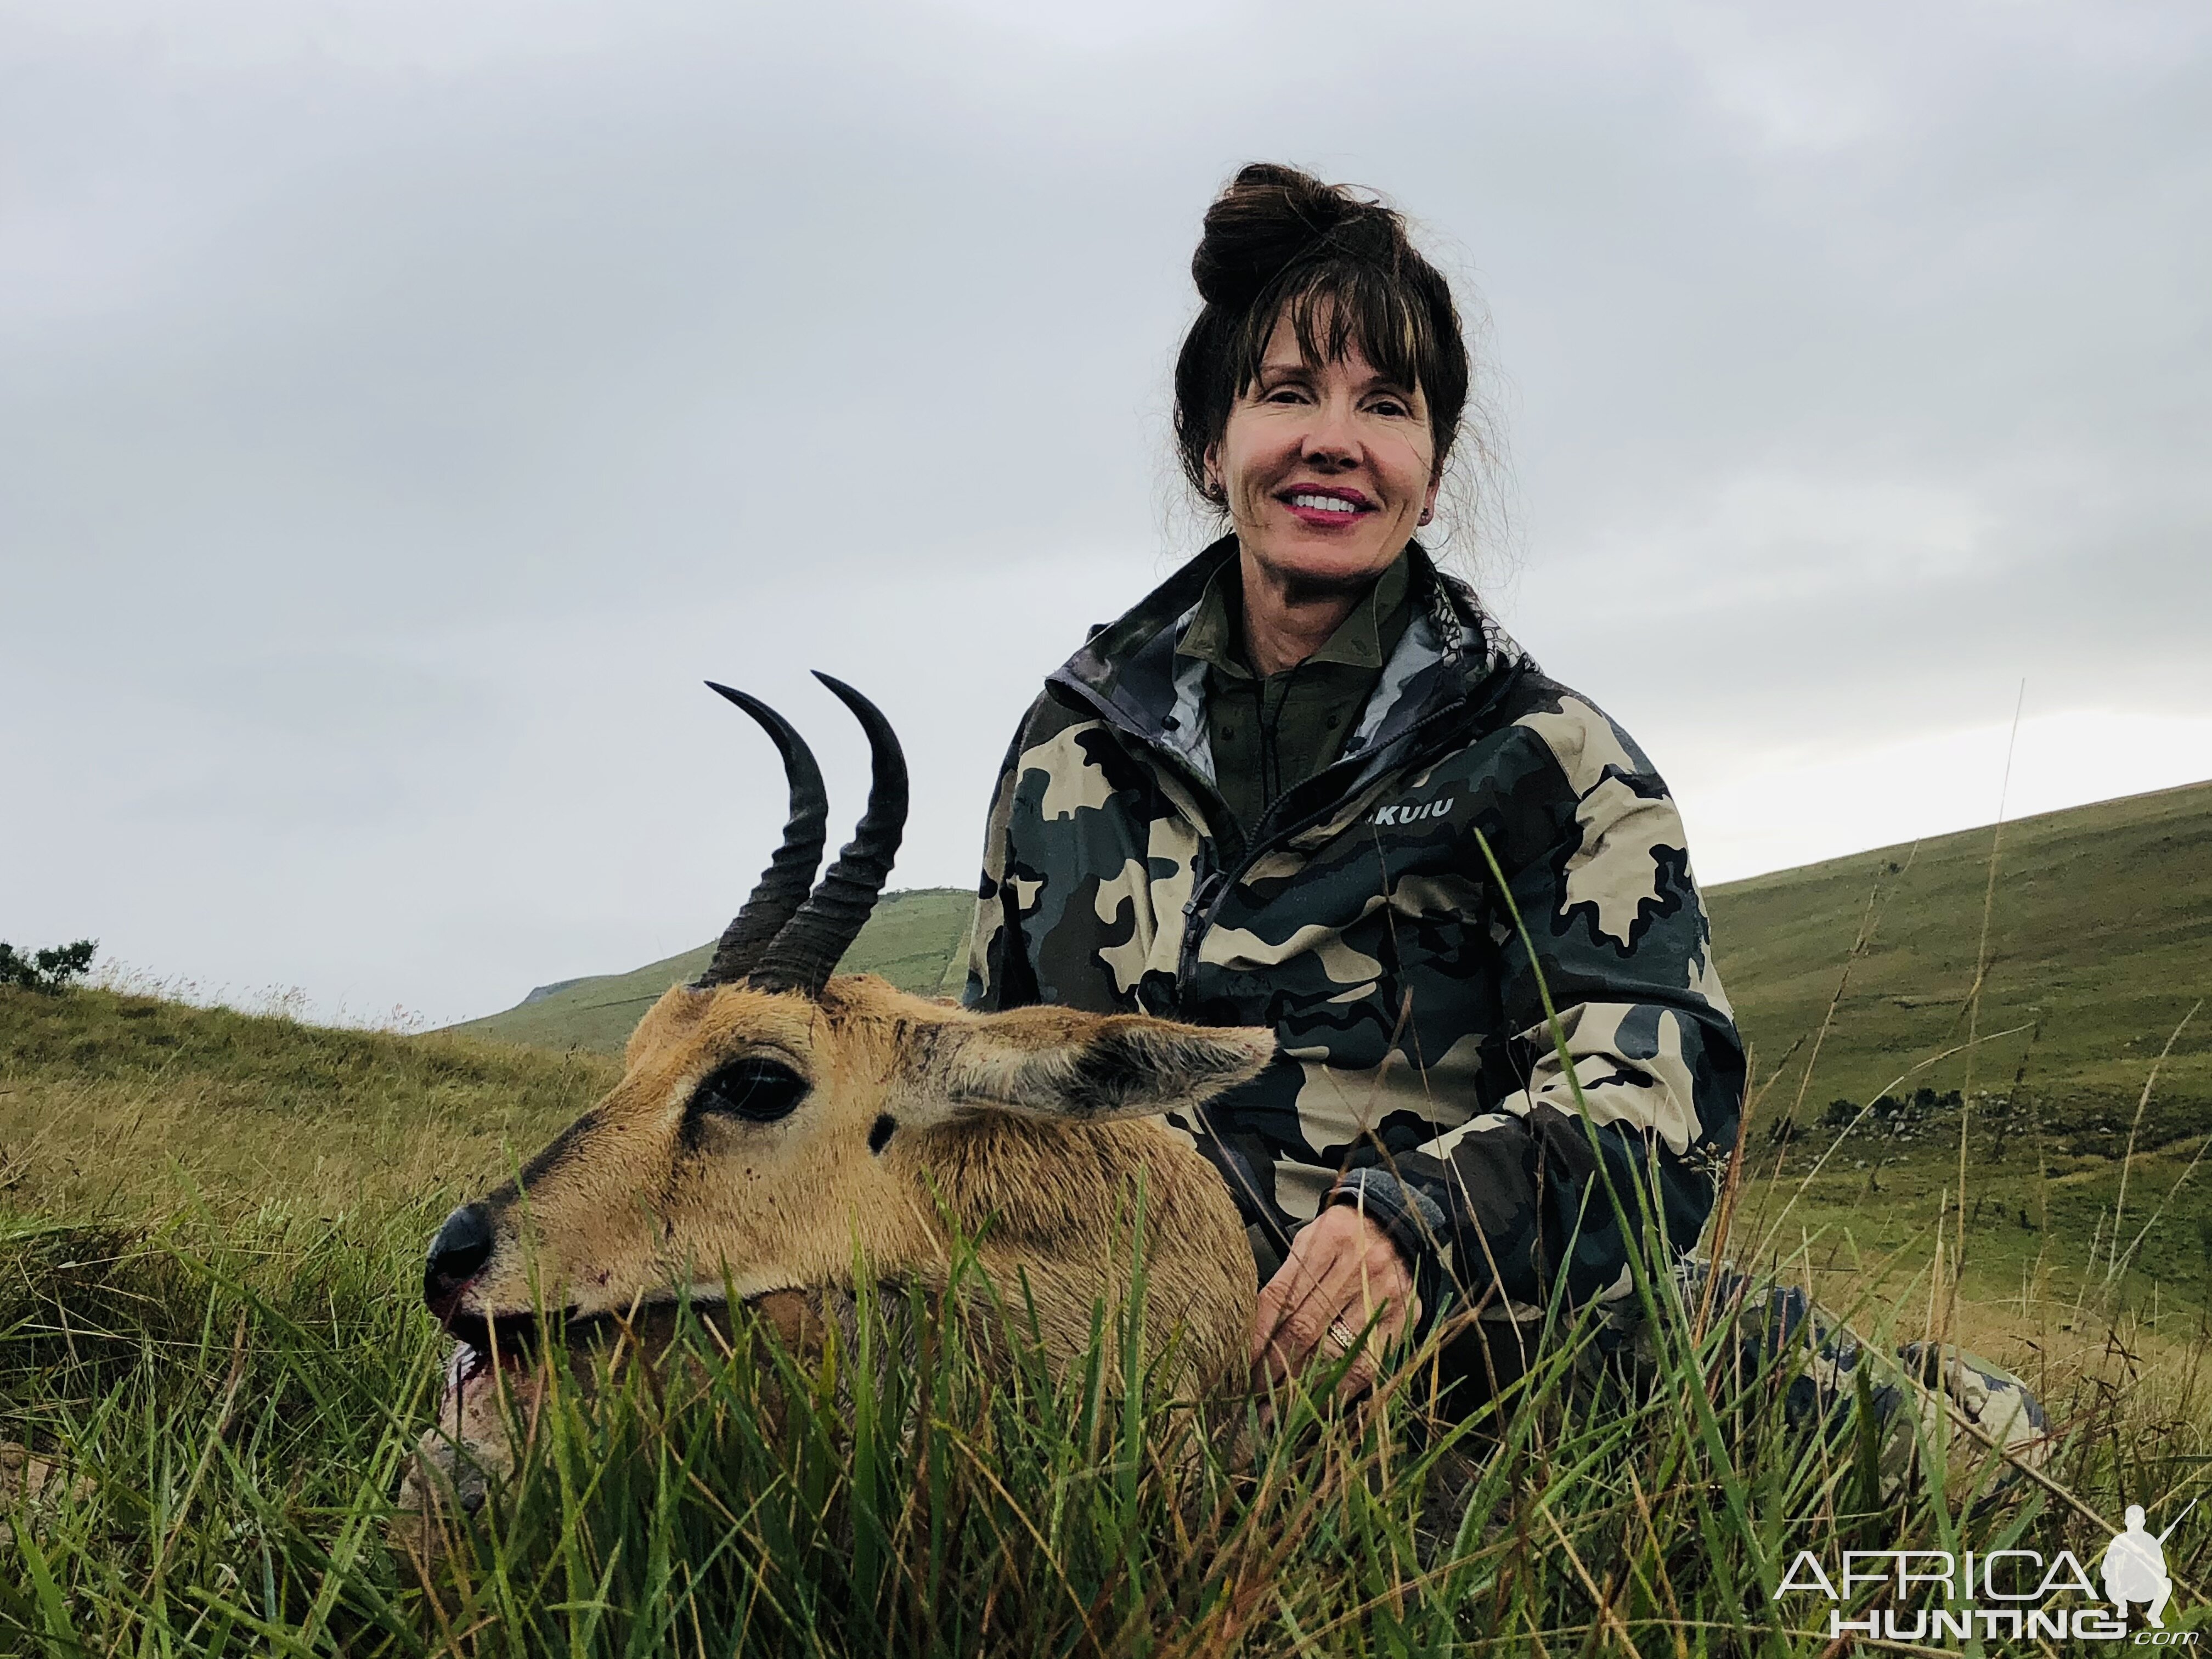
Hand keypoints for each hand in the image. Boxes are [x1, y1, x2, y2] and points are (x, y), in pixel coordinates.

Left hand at [1250, 1204, 1418, 1397]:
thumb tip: (1253, 1333)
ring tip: (1278, 1411)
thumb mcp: (1310, 1240)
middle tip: (1252, 1396)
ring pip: (1335, 1352)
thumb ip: (1286, 1281)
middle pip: (1304, 1329)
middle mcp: (1357, 1267)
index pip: (1280, 1298)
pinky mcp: (1405, 1317)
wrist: (1399, 1223)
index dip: (1257, 1336)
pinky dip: (1341, 1390)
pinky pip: (1369, 1364)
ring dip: (1302, 1387)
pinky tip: (1319, 1406)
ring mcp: (1384, 1295)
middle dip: (1273, 1368)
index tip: (1239, 1365)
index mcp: (1326, 1241)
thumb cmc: (1344, 1234)